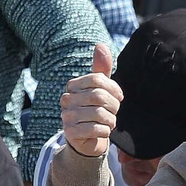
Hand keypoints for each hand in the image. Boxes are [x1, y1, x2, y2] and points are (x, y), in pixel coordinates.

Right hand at [62, 43, 121, 157]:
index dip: (114, 88)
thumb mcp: (100, 88)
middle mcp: (66, 100)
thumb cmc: (95, 110)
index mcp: (72, 86)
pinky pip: (96, 129)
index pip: (98, 79)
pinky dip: (105, 131)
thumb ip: (101, 69)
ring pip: (100, 114)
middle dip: (114, 106)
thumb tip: (100, 45)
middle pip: (100, 96)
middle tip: (114, 112)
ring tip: (108, 122)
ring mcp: (66, 116)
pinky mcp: (71, 133)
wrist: (87, 140)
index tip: (119, 97)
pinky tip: (102, 131)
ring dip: (111, 120)